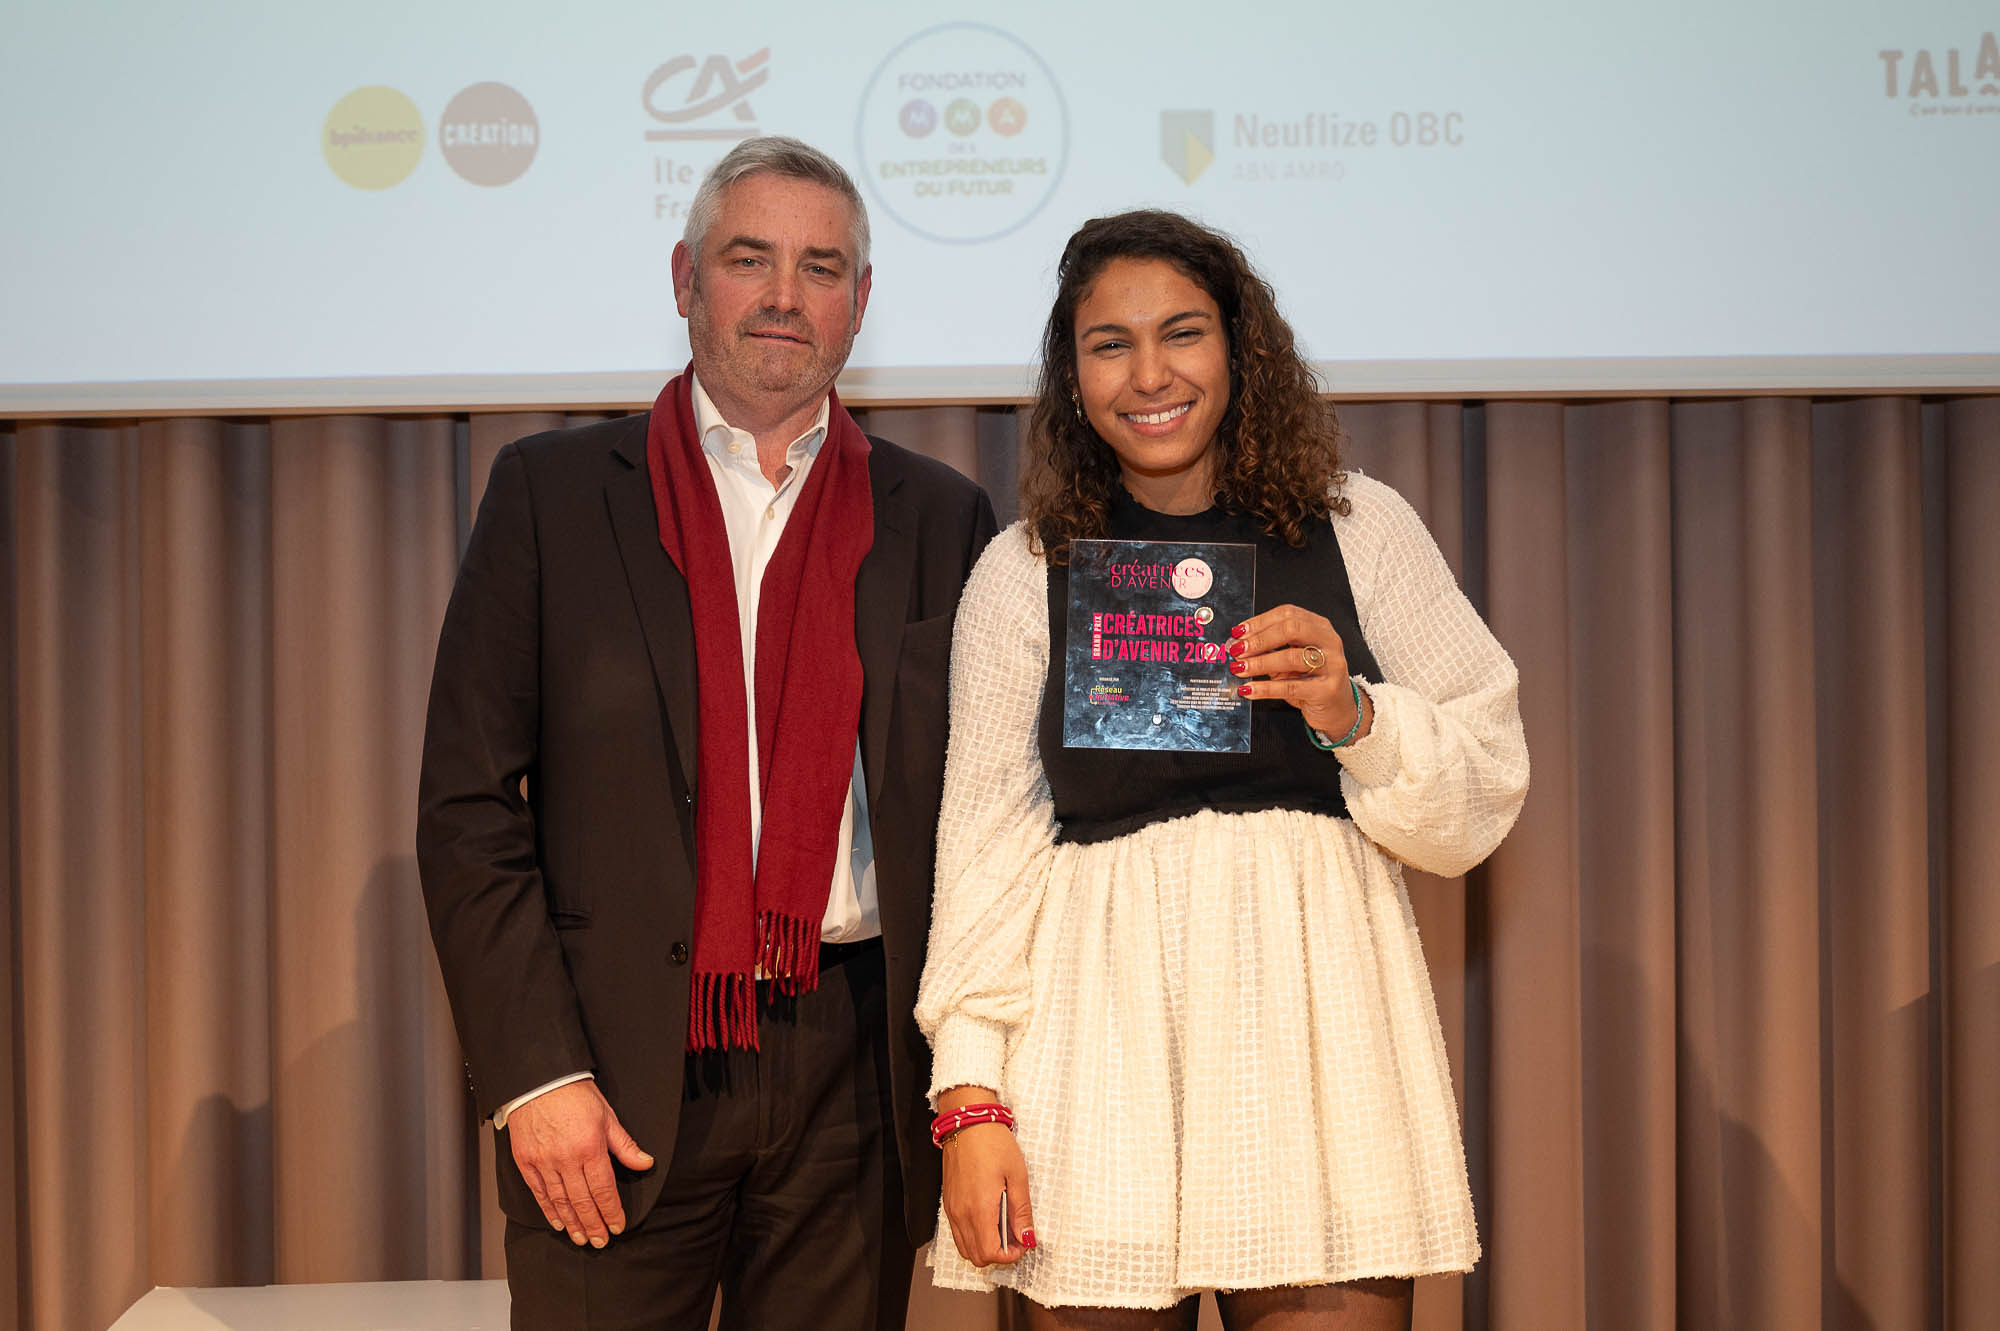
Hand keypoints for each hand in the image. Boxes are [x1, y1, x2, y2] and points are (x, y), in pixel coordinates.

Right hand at [505, 1079, 654, 1246]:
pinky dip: (549, 1210)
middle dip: (593, 1225)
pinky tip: (559, 1222)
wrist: (539, 1080)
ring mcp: (544, 1162)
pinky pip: (539, 1192)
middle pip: (583, 1201)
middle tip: (600, 1241)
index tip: (618, 1226)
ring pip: (561, 1201)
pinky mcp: (526, 1162)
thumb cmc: (574, 1094)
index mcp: (590, 1147)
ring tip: (582, 1238)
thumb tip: (645, 1163)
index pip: (604, 1189)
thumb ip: (625, 1144)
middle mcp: (566, 1159)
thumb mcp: (607, 1116)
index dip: (612, 1211)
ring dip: (573, 1223)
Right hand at [938, 1087, 1034, 1266]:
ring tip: (1003, 1229)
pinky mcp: (948, 1203)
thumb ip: (1021, 1211)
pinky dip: (973, 1236)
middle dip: (998, 1255)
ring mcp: (952, 1209)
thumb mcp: (1017, 1176)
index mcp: (980, 1209)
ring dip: (985, 1247)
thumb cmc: (993, 1144)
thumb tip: (1027, 1237)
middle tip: (1015, 1238)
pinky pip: (958, 1233)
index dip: (1010, 1256)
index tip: (1023, 1243)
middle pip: (976, 1257)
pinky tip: (989, 1218)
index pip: (991, 1253)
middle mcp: (961, 1214)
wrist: (968, 1123)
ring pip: (965, 1248)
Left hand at [1229, 604, 1370, 741]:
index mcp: (1319, 627)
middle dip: (1259, 639)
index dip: (1260, 622)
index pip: (1287, 614)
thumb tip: (1236, 644)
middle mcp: (1329, 642)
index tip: (1238, 632)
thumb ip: (1270, 649)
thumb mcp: (1292, 659)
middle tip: (1237, 650)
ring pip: (1291, 658)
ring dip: (1259, 663)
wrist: (1338, 709)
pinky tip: (1249, 689)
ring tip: (1239, 668)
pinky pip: (1291, 687)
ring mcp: (1331, 665)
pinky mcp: (1327, 690)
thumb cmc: (1311, 681)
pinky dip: (1266, 688)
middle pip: (1291, 630)